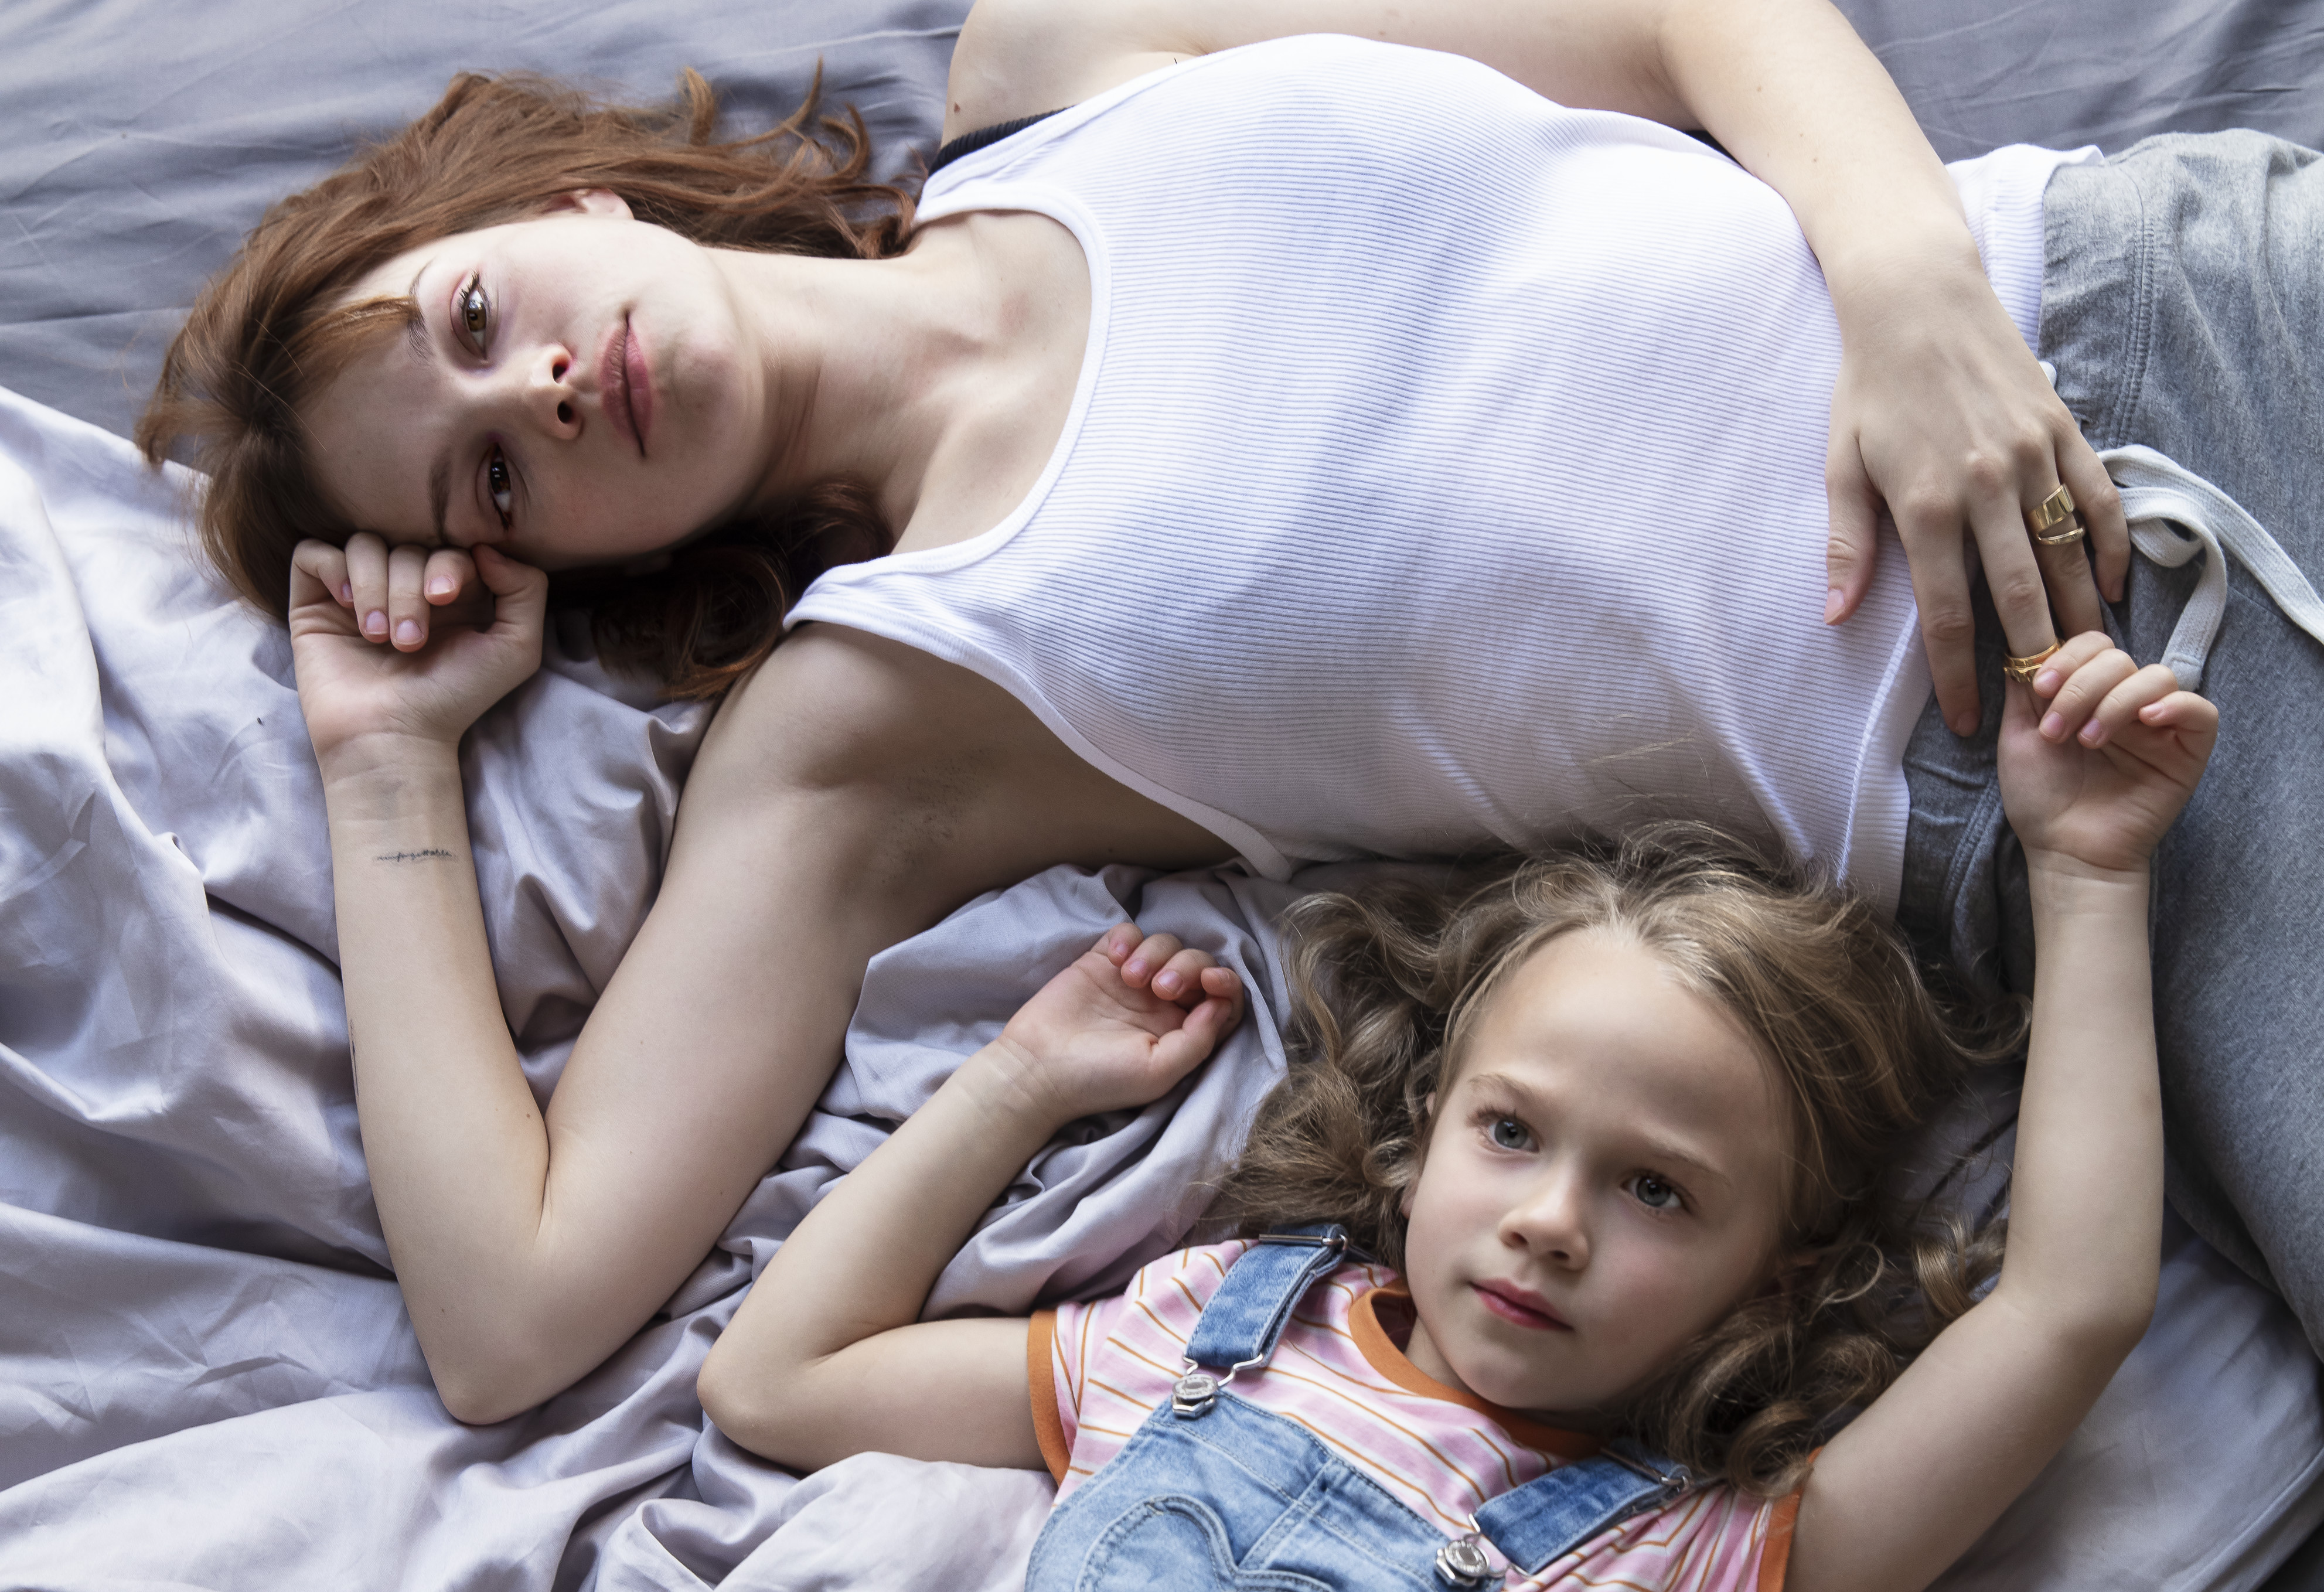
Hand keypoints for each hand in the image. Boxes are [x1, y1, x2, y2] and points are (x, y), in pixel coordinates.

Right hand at [288, 533, 546, 763]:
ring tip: (381, 638)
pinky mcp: (316, 602)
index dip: (449, 563)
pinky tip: (346, 605)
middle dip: (410, 588)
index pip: (450, 545)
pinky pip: (314, 553)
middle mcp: (406, 585)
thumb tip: (485, 548)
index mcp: (453, 590)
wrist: (393, 735)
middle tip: (411, 642)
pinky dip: (333, 570)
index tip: (445, 598)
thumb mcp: (516, 649)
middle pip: (406, 544)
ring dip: (376, 588)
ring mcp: (360, 591)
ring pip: (364, 545)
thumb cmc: (454, 697)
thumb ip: (525, 589)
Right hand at [987, 926, 1244, 1125]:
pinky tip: (1117, 957)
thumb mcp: (1159, 1071)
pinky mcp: (1103, 962)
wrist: (1038, 1068)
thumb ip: (1199, 1039)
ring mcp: (1133, 980)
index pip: (1222, 999)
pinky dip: (1130, 937)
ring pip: (1167, 944)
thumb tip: (1222, 1003)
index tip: (1210, 982)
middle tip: (1160, 988)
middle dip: (1188, 967)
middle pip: (1199, 964)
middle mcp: (1163, 1003)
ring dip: (1156, 953)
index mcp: (1183, 1031)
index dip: (1225, 985)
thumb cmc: (1100, 1079)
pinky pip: (1129, 933)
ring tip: (1131, 978)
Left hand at [1822, 254, 2129, 735]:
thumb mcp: (1842, 466)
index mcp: (1925, 505)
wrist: (1918, 302)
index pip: (1947, 615)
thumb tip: (1835, 616)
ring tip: (2083, 665)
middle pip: (2019, 597)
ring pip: (2066, 556)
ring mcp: (2031, 459)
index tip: (1965, 722)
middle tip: (2040, 708)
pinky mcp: (2063, 432)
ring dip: (2078, 616)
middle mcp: (1984, 488)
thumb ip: (1846, 545)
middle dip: (2030, 660)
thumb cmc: (1870, 388)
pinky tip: (2109, 589)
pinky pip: (2098, 501)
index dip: (1956, 677)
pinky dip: (2109, 548)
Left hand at [1996, 634, 2216, 876]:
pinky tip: (2146, 722)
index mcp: (2088, 693)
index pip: (2092, 645)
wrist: (2065, 851)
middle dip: (2081, 687)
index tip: (2041, 688)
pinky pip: (2201, 710)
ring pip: (2156, 676)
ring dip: (2115, 701)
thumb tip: (2027, 644)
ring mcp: (2159, 724)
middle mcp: (2125, 702)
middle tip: (2057, 730)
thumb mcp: (2020, 736)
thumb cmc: (2042, 799)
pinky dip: (2175, 706)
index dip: (2068, 657)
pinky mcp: (2188, 750)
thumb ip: (2025, 690)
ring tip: (2088, 741)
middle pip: (2119, 657)